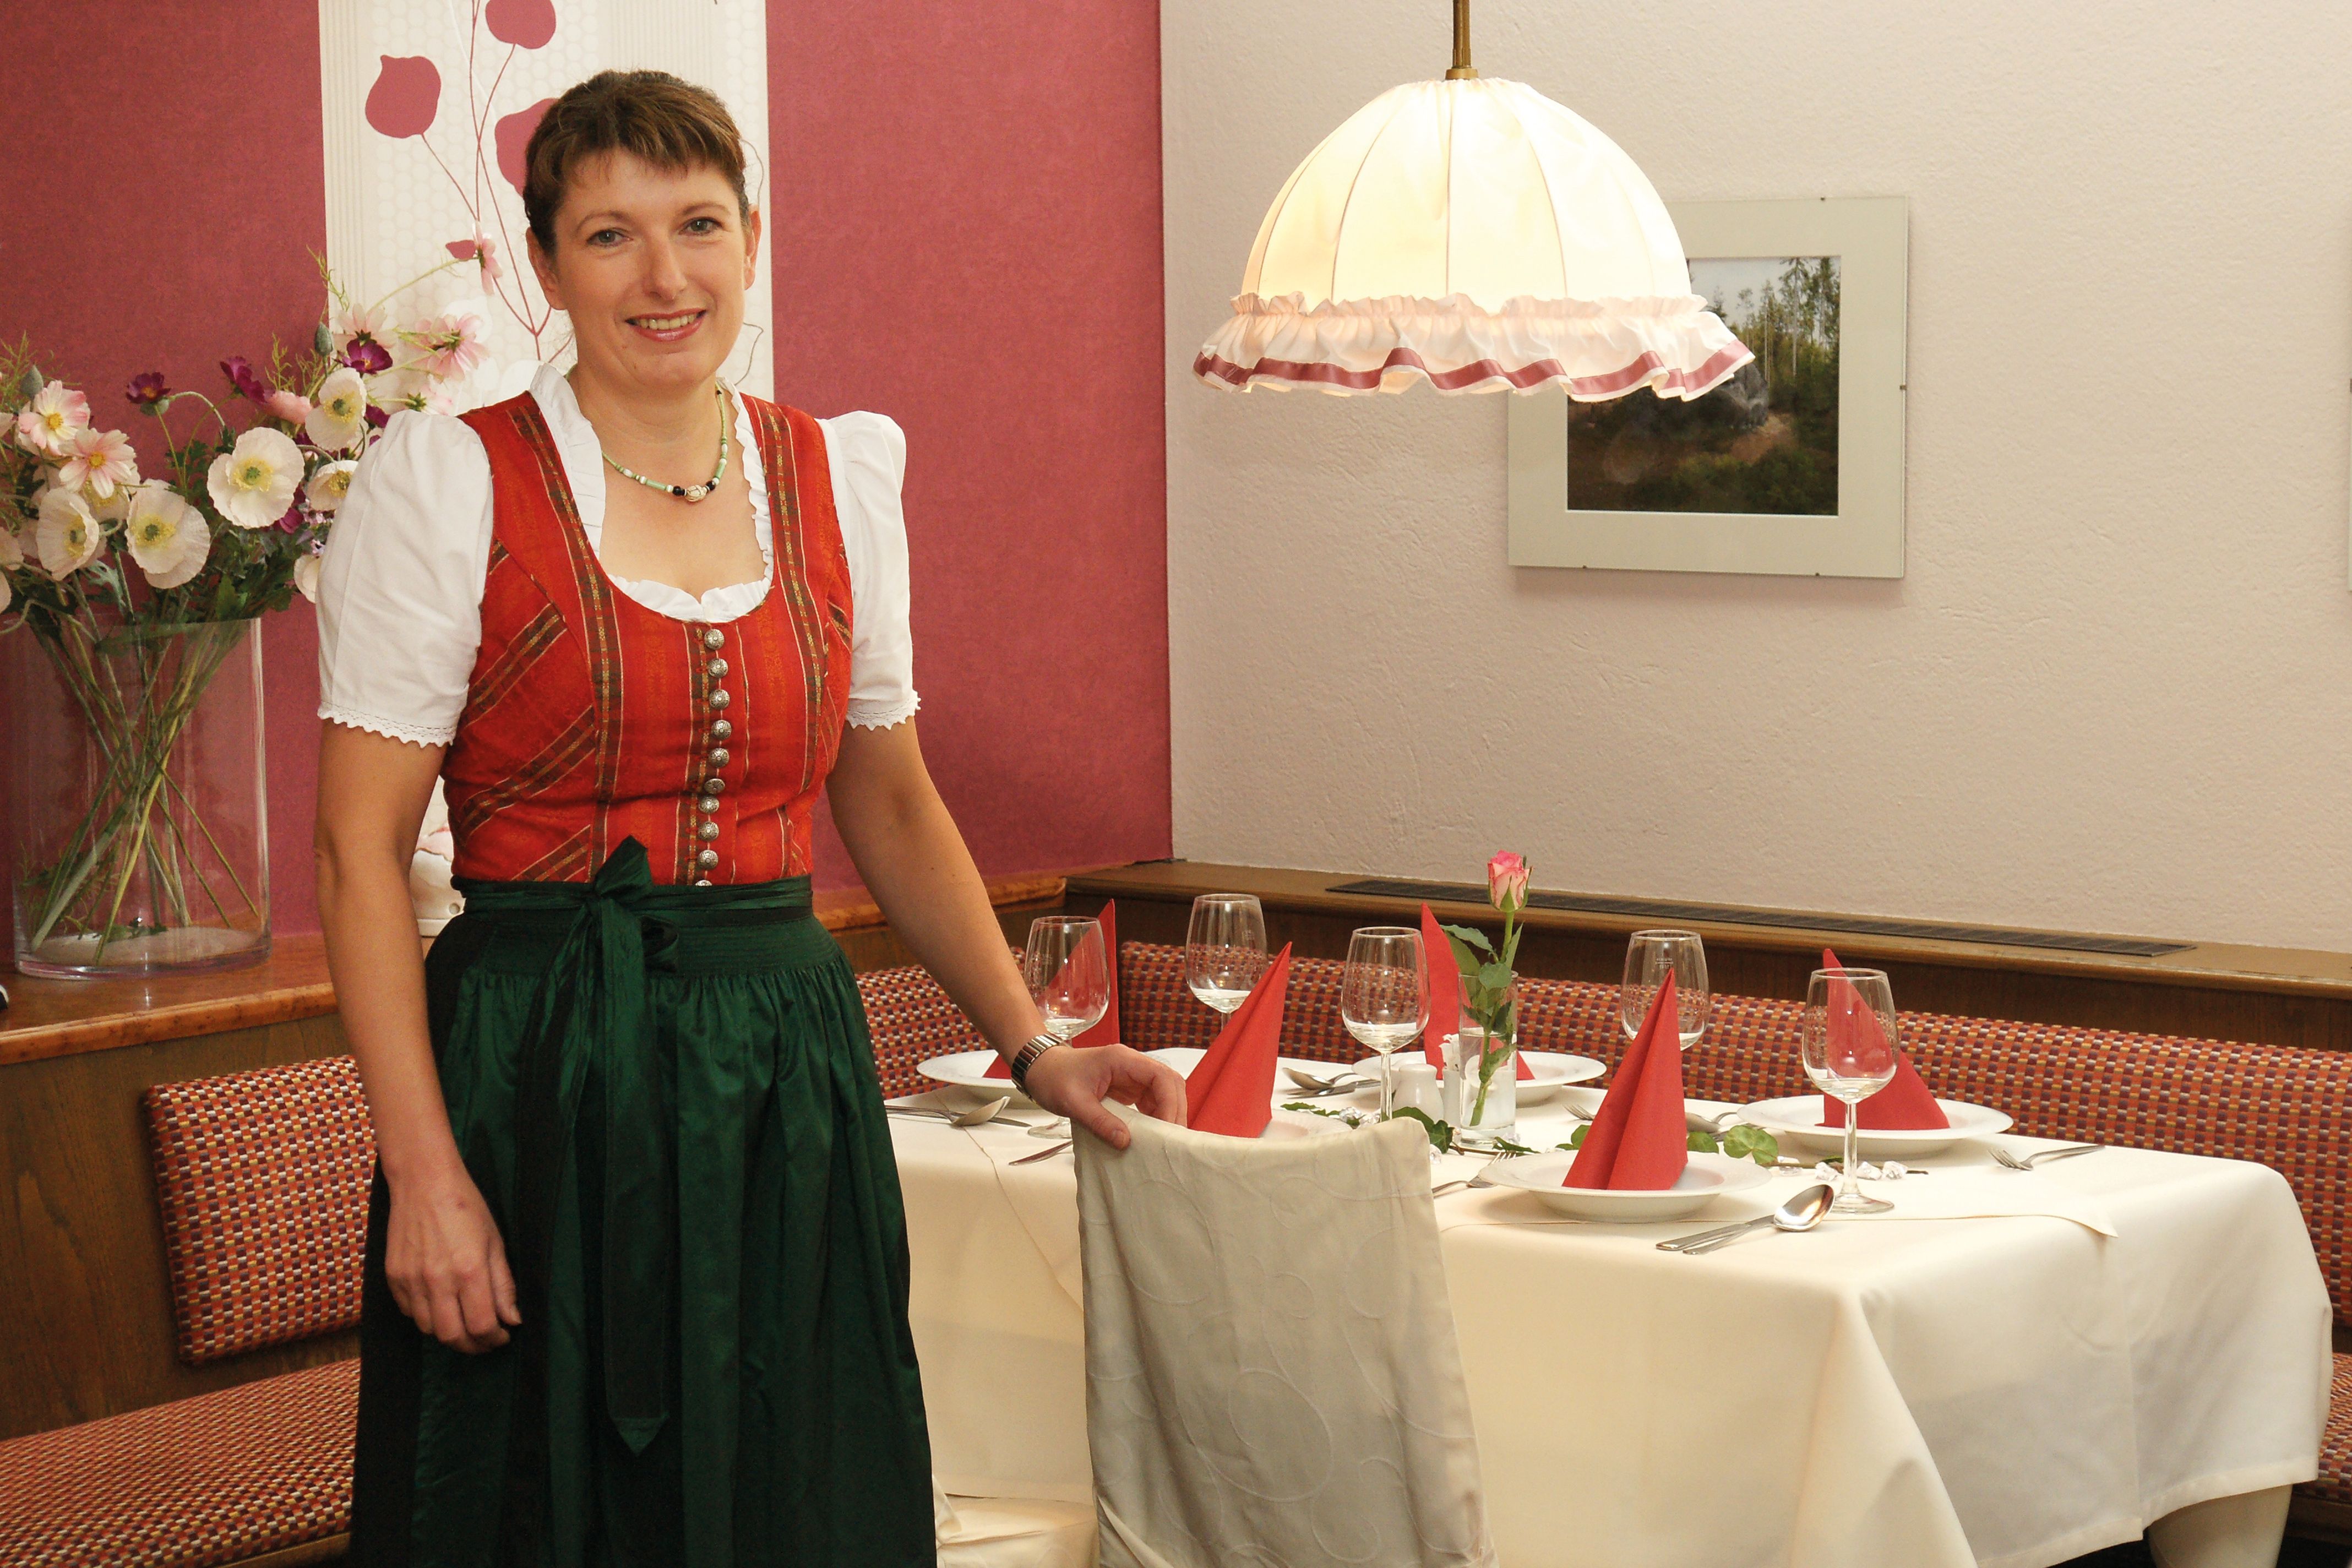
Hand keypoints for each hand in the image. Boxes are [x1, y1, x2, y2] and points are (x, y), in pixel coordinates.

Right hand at [384, 1161, 520, 1352]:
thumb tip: (512, 1319)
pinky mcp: (393, 1277)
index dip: (494, 1339)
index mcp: (468, 1271)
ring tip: (464, 1323)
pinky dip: (427, 1317)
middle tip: (485, 1340)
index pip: (481, 1326)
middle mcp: (437, 1281)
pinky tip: (441, 1306)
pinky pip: (410, 1313)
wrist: (424, 1182)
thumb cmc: (466, 1208)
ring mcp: (411, 1281)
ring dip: (450, 1333)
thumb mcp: (495, 1242)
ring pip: (429, 1329)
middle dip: (472, 1346)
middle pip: (452, 1336)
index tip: (502, 1336)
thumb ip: (503, 1285)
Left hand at [1022, 1043, 1187, 1147]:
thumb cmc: (1054, 1079)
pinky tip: (1151, 1135)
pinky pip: (1149, 1101)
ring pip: (1163, 1093)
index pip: (1161, 1076)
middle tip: (1171, 1139)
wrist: (1041, 1069)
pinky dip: (1154, 1117)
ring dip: (1167, 1115)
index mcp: (1122, 1060)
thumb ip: (1100, 1122)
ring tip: (1164, 1141)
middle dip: (1174, 1110)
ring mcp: (1131, 1076)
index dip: (1170, 1103)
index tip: (1166, 1129)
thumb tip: (1126, 1142)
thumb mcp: (1074, 1103)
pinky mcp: (1127, 1088)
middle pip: (1169, 1083)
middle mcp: (1132, 1065)